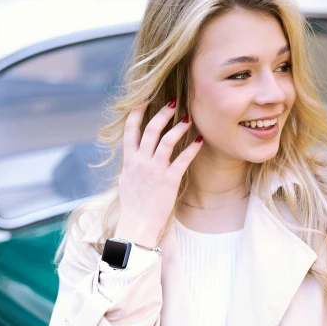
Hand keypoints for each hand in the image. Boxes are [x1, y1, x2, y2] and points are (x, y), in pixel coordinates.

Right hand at [115, 101, 202, 244]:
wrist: (136, 226)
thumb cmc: (132, 206)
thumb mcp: (126, 181)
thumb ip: (131, 165)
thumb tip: (133, 154)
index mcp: (129, 161)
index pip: (130, 130)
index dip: (137, 113)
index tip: (144, 99)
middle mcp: (140, 162)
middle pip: (151, 130)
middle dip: (162, 113)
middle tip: (173, 102)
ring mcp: (154, 170)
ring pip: (167, 140)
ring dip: (179, 126)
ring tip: (189, 118)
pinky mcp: (169, 180)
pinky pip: (182, 159)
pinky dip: (192, 148)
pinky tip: (200, 140)